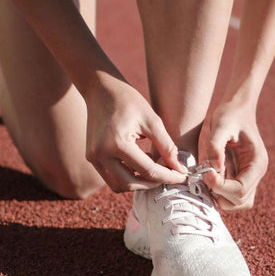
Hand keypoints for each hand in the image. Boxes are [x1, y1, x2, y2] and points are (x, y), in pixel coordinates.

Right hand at [83, 76, 186, 191]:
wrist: (101, 89)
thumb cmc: (128, 101)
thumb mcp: (153, 121)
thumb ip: (167, 147)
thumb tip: (180, 169)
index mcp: (117, 143)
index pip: (148, 170)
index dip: (168, 176)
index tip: (183, 176)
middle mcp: (101, 154)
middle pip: (130, 184)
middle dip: (152, 183)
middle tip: (169, 175)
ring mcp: (93, 157)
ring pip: (118, 185)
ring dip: (138, 183)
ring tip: (154, 169)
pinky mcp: (92, 157)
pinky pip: (111, 177)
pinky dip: (127, 176)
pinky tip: (140, 163)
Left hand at [199, 101, 267, 209]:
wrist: (235, 109)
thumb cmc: (229, 115)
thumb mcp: (220, 125)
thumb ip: (216, 146)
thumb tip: (213, 170)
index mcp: (257, 162)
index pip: (242, 189)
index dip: (221, 187)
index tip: (206, 174)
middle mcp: (256, 173)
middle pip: (240, 201)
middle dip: (220, 194)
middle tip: (205, 177)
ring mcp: (249, 177)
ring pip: (237, 203)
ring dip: (219, 197)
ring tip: (207, 178)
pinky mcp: (239, 177)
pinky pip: (231, 196)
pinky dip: (218, 193)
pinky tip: (208, 178)